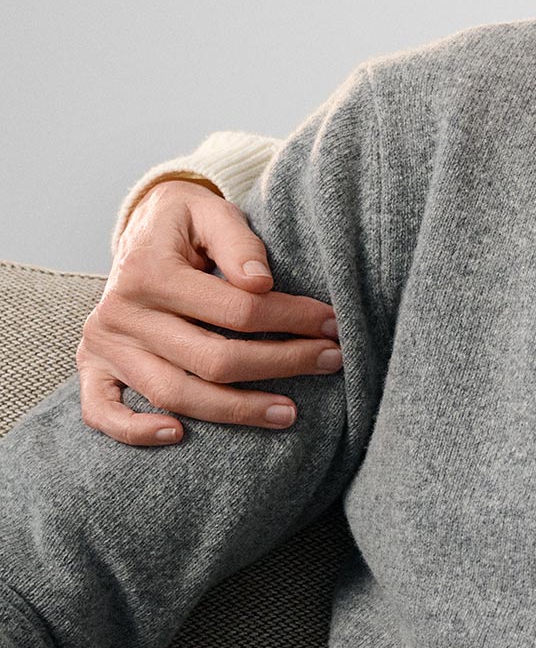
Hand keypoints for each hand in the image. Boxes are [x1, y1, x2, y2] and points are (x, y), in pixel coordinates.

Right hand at [78, 178, 341, 444]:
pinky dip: (136, 431)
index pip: (235, 309)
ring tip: (290, 412)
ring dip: (235, 410)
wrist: (141, 227)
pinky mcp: (92, 369)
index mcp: (149, 273)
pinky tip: (180, 436)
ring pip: (173, 393)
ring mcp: (103, 347)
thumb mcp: (212, 212)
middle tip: (330, 361)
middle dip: (280, 363)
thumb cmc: (187, 223)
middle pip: (211, 359)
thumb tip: (261, 282)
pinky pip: (102, 412)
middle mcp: (120, 314)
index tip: (332, 324)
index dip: (291, 319)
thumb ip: (238, 242)